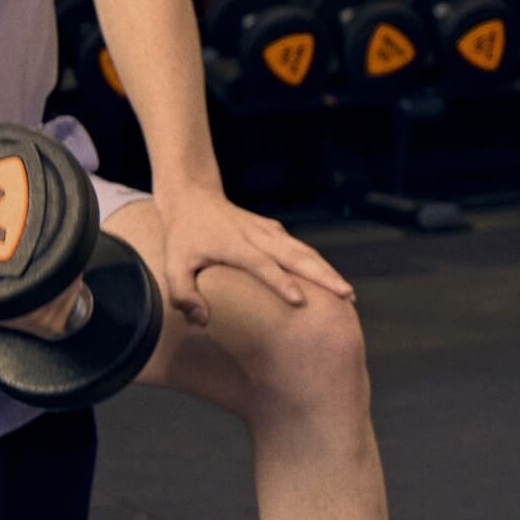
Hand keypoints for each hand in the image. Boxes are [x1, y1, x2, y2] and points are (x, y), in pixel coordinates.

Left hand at [150, 189, 353, 323]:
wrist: (194, 198)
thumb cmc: (183, 236)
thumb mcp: (172, 264)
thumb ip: (184, 294)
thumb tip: (201, 321)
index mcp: (236, 245)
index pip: (263, 265)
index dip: (281, 283)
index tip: (300, 301)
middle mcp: (258, 236)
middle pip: (297, 256)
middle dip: (323, 275)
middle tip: (345, 295)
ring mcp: (269, 231)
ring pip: (304, 251)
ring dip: (327, 270)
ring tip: (347, 293)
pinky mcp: (273, 231)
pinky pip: (300, 248)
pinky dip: (318, 263)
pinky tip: (331, 280)